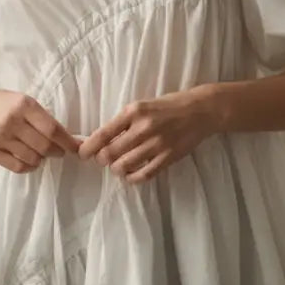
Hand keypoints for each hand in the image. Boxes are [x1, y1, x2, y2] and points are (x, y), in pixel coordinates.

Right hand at [0, 87, 78, 174]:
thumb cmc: (2, 103)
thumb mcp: (22, 101)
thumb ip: (41, 117)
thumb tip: (67, 138)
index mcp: (23, 105)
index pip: (52, 129)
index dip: (67, 141)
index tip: (76, 148)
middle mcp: (11, 121)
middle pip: (44, 146)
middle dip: (57, 152)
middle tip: (59, 152)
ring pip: (32, 158)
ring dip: (42, 159)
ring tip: (41, 153)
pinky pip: (17, 167)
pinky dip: (29, 167)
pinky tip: (30, 161)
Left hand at [77, 89, 219, 183]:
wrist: (201, 110)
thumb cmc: (168, 106)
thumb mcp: (142, 106)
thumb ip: (123, 121)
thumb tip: (101, 140)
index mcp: (133, 112)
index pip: (103, 134)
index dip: (88, 148)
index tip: (83, 154)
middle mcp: (143, 128)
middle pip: (110, 154)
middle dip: (102, 160)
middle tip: (104, 159)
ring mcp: (157, 144)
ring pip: (124, 166)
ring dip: (117, 169)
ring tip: (119, 165)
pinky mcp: (168, 157)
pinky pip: (144, 175)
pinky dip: (133, 178)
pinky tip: (131, 175)